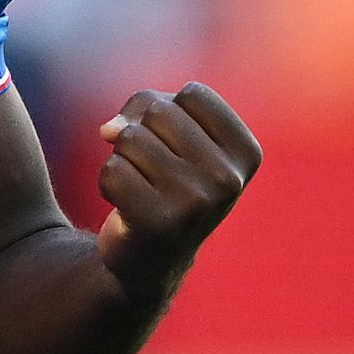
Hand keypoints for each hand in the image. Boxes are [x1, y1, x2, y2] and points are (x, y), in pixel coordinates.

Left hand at [94, 84, 259, 297]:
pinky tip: (126, 206)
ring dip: (122, 159)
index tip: (170, 142)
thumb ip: (147, 108)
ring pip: (129, 139)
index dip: (167, 108)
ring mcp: (196, 204)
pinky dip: (107, 184)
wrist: (152, 259)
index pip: (193, 94)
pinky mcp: (158, 224)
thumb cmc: (165, 182)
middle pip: (160, 112)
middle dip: (141, 132)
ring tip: (140, 187)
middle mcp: (228, 180)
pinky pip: (111, 171)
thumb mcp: (173, 136)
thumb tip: (110, 129)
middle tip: (150, 170)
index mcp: (246, 154)